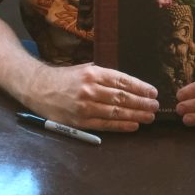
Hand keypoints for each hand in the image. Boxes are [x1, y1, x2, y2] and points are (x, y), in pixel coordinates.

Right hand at [26, 63, 157, 132]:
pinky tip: (133, 125)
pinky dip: (121, 126)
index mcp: (93, 73)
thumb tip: (128, 83)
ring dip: (136, 115)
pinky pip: (105, 125)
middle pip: (122, 97)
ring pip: (116, 112)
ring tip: (150, 116)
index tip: (153, 91)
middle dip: (142, 102)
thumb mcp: (84, 68)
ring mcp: (85, 107)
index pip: (122, 81)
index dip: (140, 87)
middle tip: (156, 106)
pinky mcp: (80, 121)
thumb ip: (104, 75)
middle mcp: (90, 89)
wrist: (38, 88)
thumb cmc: (64, 78)